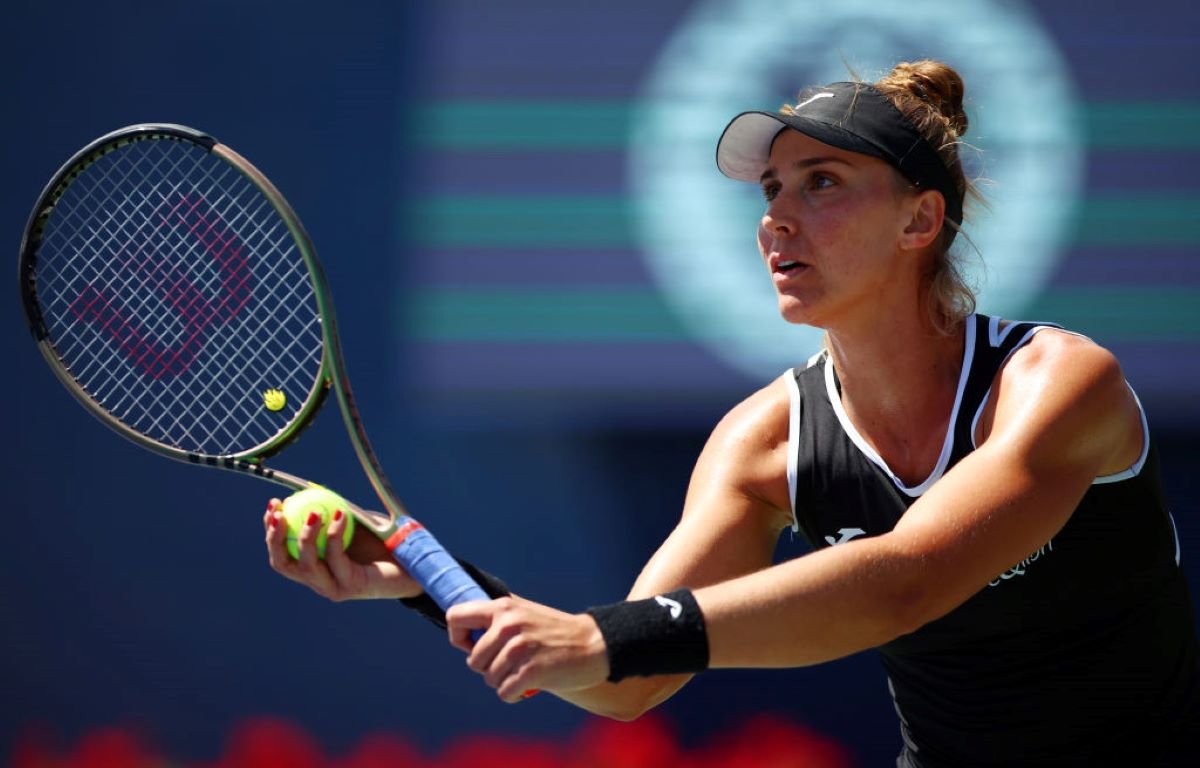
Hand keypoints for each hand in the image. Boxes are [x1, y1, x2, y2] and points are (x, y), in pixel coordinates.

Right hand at [263, 498, 422, 600]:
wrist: (415, 562)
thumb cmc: (385, 540)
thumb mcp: (354, 522)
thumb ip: (333, 511)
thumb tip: (309, 488)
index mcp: (314, 566)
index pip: (283, 552)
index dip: (272, 531)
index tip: (273, 505)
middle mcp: (318, 581)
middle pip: (283, 563)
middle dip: (276, 537)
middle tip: (278, 512)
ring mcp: (332, 587)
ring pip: (307, 564)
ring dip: (306, 535)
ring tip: (314, 512)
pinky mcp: (350, 587)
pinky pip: (336, 557)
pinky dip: (334, 534)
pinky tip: (338, 515)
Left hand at [447, 596, 609, 701]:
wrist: (595, 644)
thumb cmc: (556, 632)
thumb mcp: (524, 614)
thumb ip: (497, 619)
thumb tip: (464, 633)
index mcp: (503, 607)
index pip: (455, 617)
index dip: (459, 637)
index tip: (474, 646)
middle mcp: (508, 625)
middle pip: (473, 660)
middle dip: (488, 668)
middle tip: (511, 664)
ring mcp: (519, 648)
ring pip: (489, 679)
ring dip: (505, 682)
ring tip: (524, 672)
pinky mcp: (531, 671)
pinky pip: (504, 693)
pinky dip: (515, 694)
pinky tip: (529, 686)